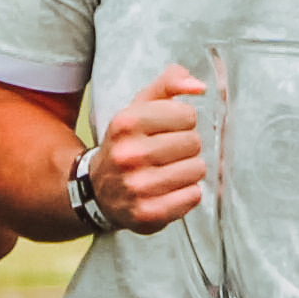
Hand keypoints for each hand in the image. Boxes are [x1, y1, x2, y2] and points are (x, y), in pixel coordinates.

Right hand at [87, 68, 207, 232]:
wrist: (98, 191)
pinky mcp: (148, 213)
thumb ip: (169, 84)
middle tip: (169, 154)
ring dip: (189, 170)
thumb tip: (200, 86)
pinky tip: (171, 190)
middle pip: (193, 142)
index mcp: (126, 122)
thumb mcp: (139, 107)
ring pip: (197, 170)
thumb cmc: (128, 144)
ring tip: (170, 172)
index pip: (187, 115)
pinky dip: (188, 193)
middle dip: (187, 147)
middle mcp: (129, 154)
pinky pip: (193, 196)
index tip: (170, 130)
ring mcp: (138, 186)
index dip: (183, 122)